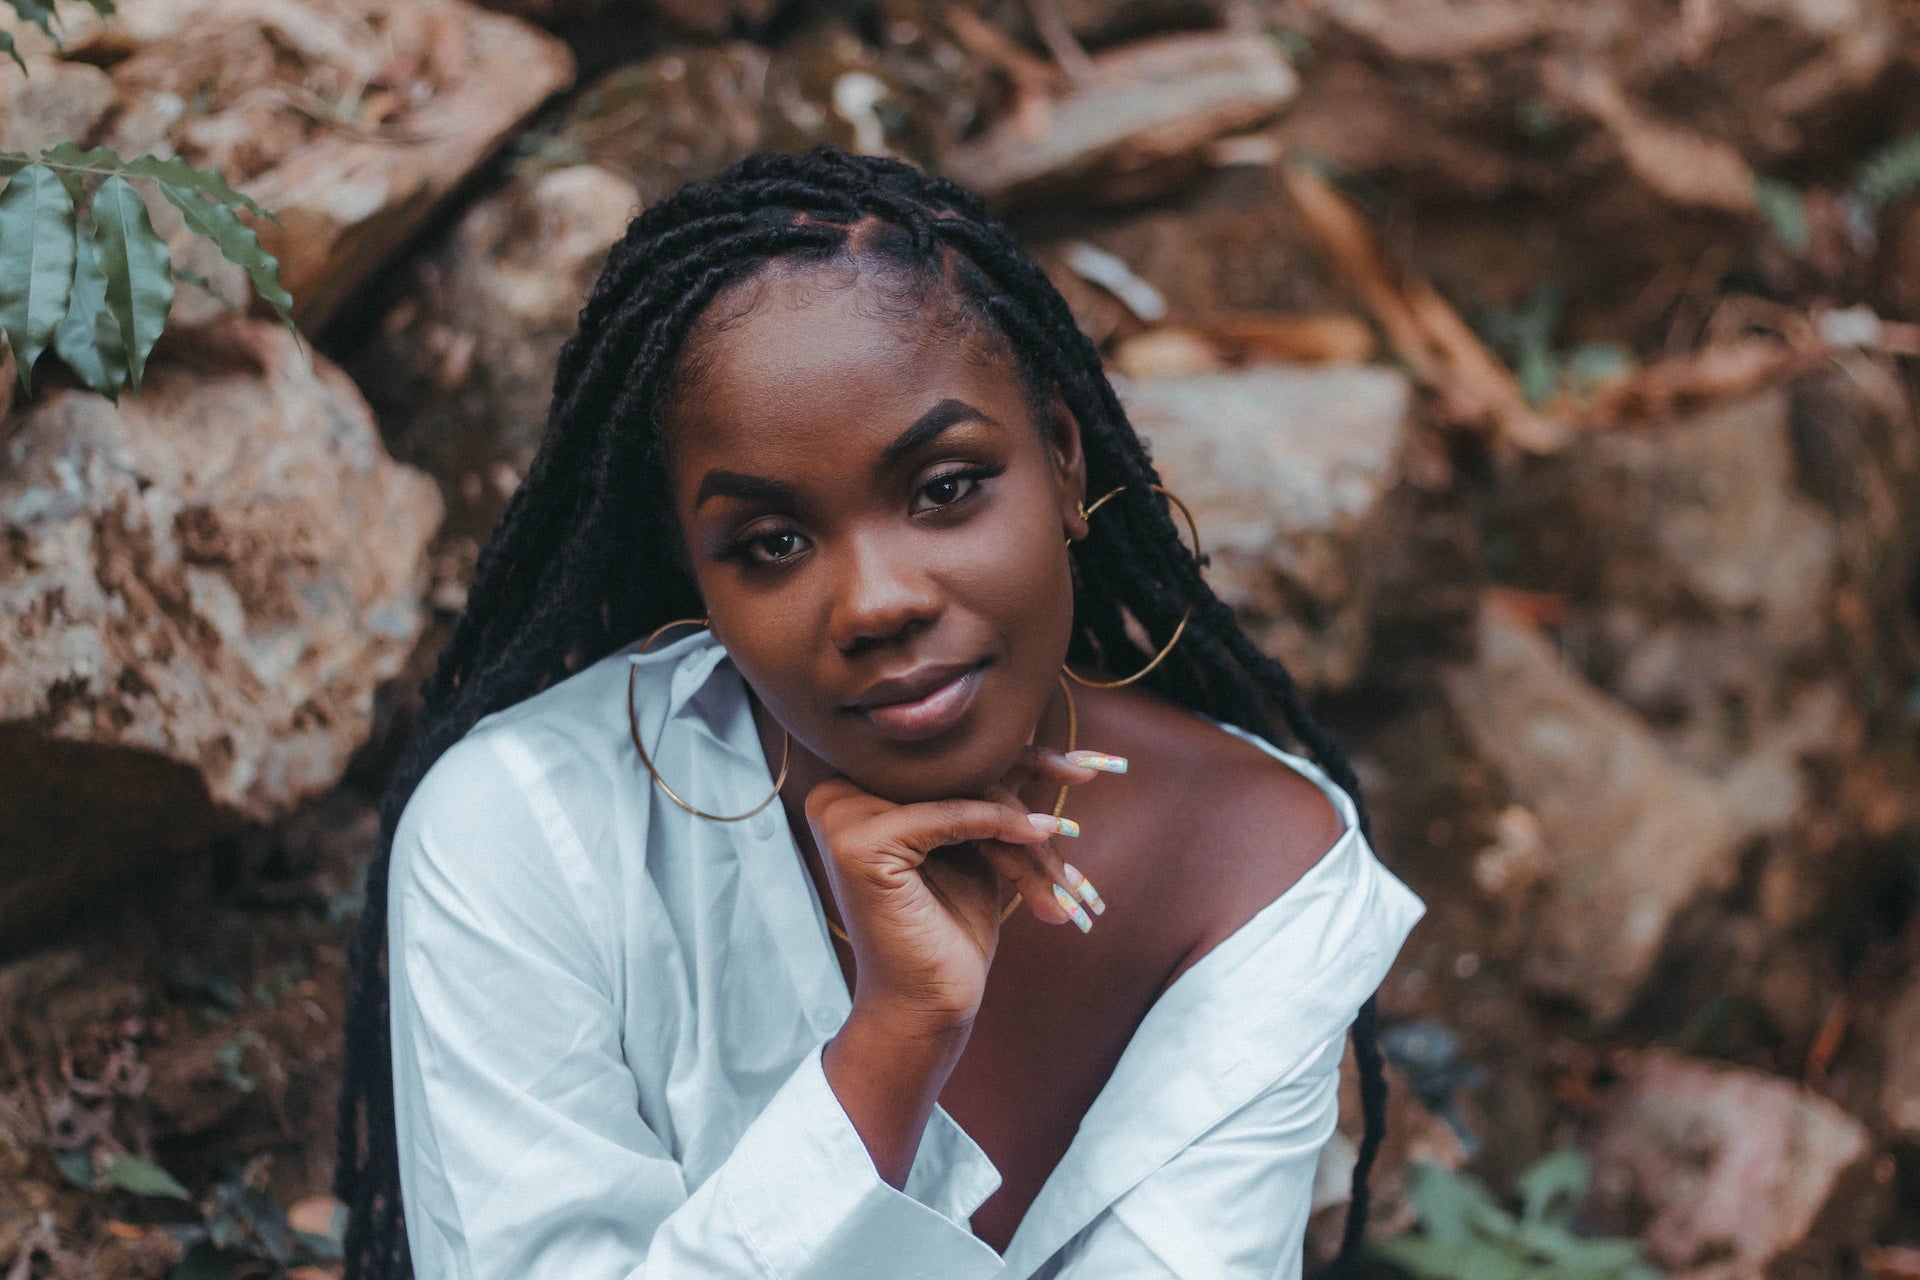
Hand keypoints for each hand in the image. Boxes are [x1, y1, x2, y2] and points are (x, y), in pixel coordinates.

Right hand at [803, 745, 1118, 1030]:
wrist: (928, 1004)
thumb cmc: (949, 927)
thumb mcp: (972, 844)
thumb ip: (982, 787)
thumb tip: (1027, 721)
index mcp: (855, 787)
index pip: (948, 754)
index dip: (1017, 750)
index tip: (1082, 754)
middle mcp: (837, 792)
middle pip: (956, 767)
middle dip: (1032, 770)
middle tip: (1094, 769)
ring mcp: (842, 813)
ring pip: (961, 791)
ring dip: (1024, 821)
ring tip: (1070, 838)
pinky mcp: (860, 841)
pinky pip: (952, 816)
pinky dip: (1003, 826)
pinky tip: (1044, 834)